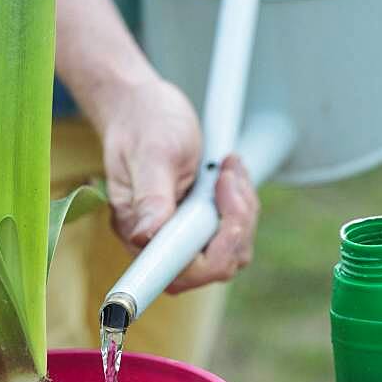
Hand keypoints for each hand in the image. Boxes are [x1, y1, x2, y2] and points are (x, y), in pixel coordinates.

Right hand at [97, 73, 258, 291]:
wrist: (142, 109)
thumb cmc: (141, 126)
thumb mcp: (151, 155)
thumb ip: (151, 197)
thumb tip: (144, 237)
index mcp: (139, 231)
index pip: (178, 272)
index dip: (212, 254)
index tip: (225, 213)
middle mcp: (158, 242)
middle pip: (215, 265)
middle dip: (235, 222)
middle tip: (227, 176)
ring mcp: (181, 236)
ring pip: (232, 251)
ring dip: (242, 211)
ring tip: (228, 169)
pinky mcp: (199, 226)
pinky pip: (235, 233)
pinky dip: (241, 204)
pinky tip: (230, 174)